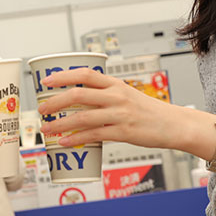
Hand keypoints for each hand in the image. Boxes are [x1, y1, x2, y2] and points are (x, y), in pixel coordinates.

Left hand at [36, 68, 215, 157]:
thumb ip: (103, 94)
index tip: (46, 81)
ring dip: (60, 124)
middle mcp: (116, 96)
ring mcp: (120, 114)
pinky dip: (76, 139)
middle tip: (41, 109)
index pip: (85, 74)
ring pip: (83, 117)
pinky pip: (94, 135)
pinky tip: (64, 142)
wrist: (173, 124)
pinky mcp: (123, 132)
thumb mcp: (125, 94)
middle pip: (79, 94)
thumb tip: (74, 99)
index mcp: (115, 83)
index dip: (63, 76)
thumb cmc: (146, 110)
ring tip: (46, 128)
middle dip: (55, 101)